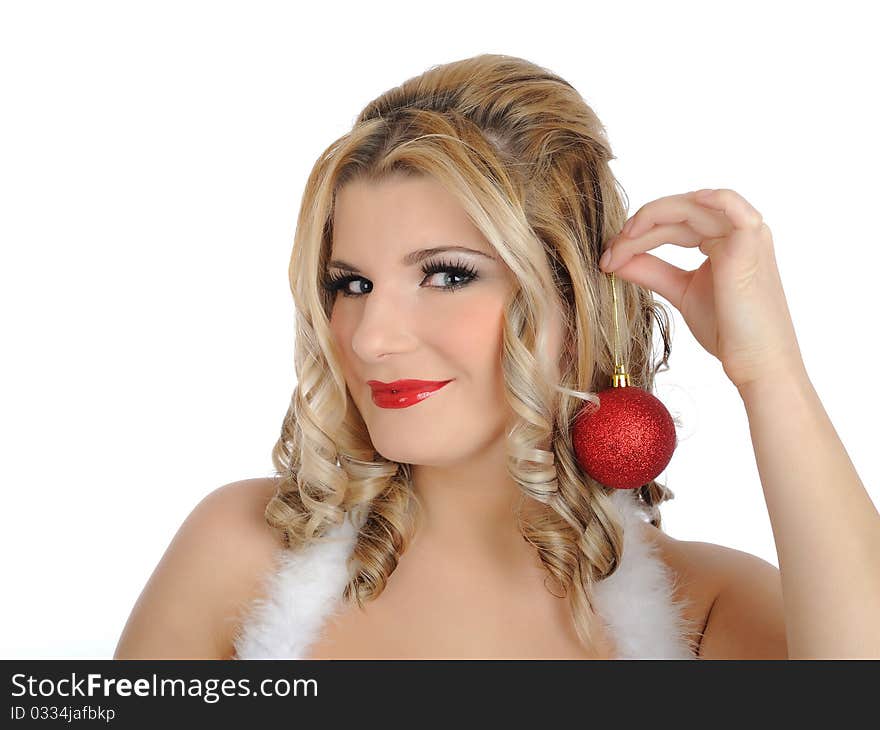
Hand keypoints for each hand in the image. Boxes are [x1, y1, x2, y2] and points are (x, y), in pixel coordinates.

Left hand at [599, 188, 805, 390]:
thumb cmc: (726, 330)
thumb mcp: (680, 291)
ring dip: (650, 220)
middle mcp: (736, 231)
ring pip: (689, 208)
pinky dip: (702, 199)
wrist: (755, 360)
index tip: (608, 259)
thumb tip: (613, 259)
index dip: (637, 236)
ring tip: (623, 242)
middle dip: (637, 230)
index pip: (673, 224)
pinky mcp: (749, 243)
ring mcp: (745, 234)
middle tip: (609, 254)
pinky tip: (664, 211)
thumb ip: (651, 271)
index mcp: (722, 240)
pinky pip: (730, 204)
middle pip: (677, 215)